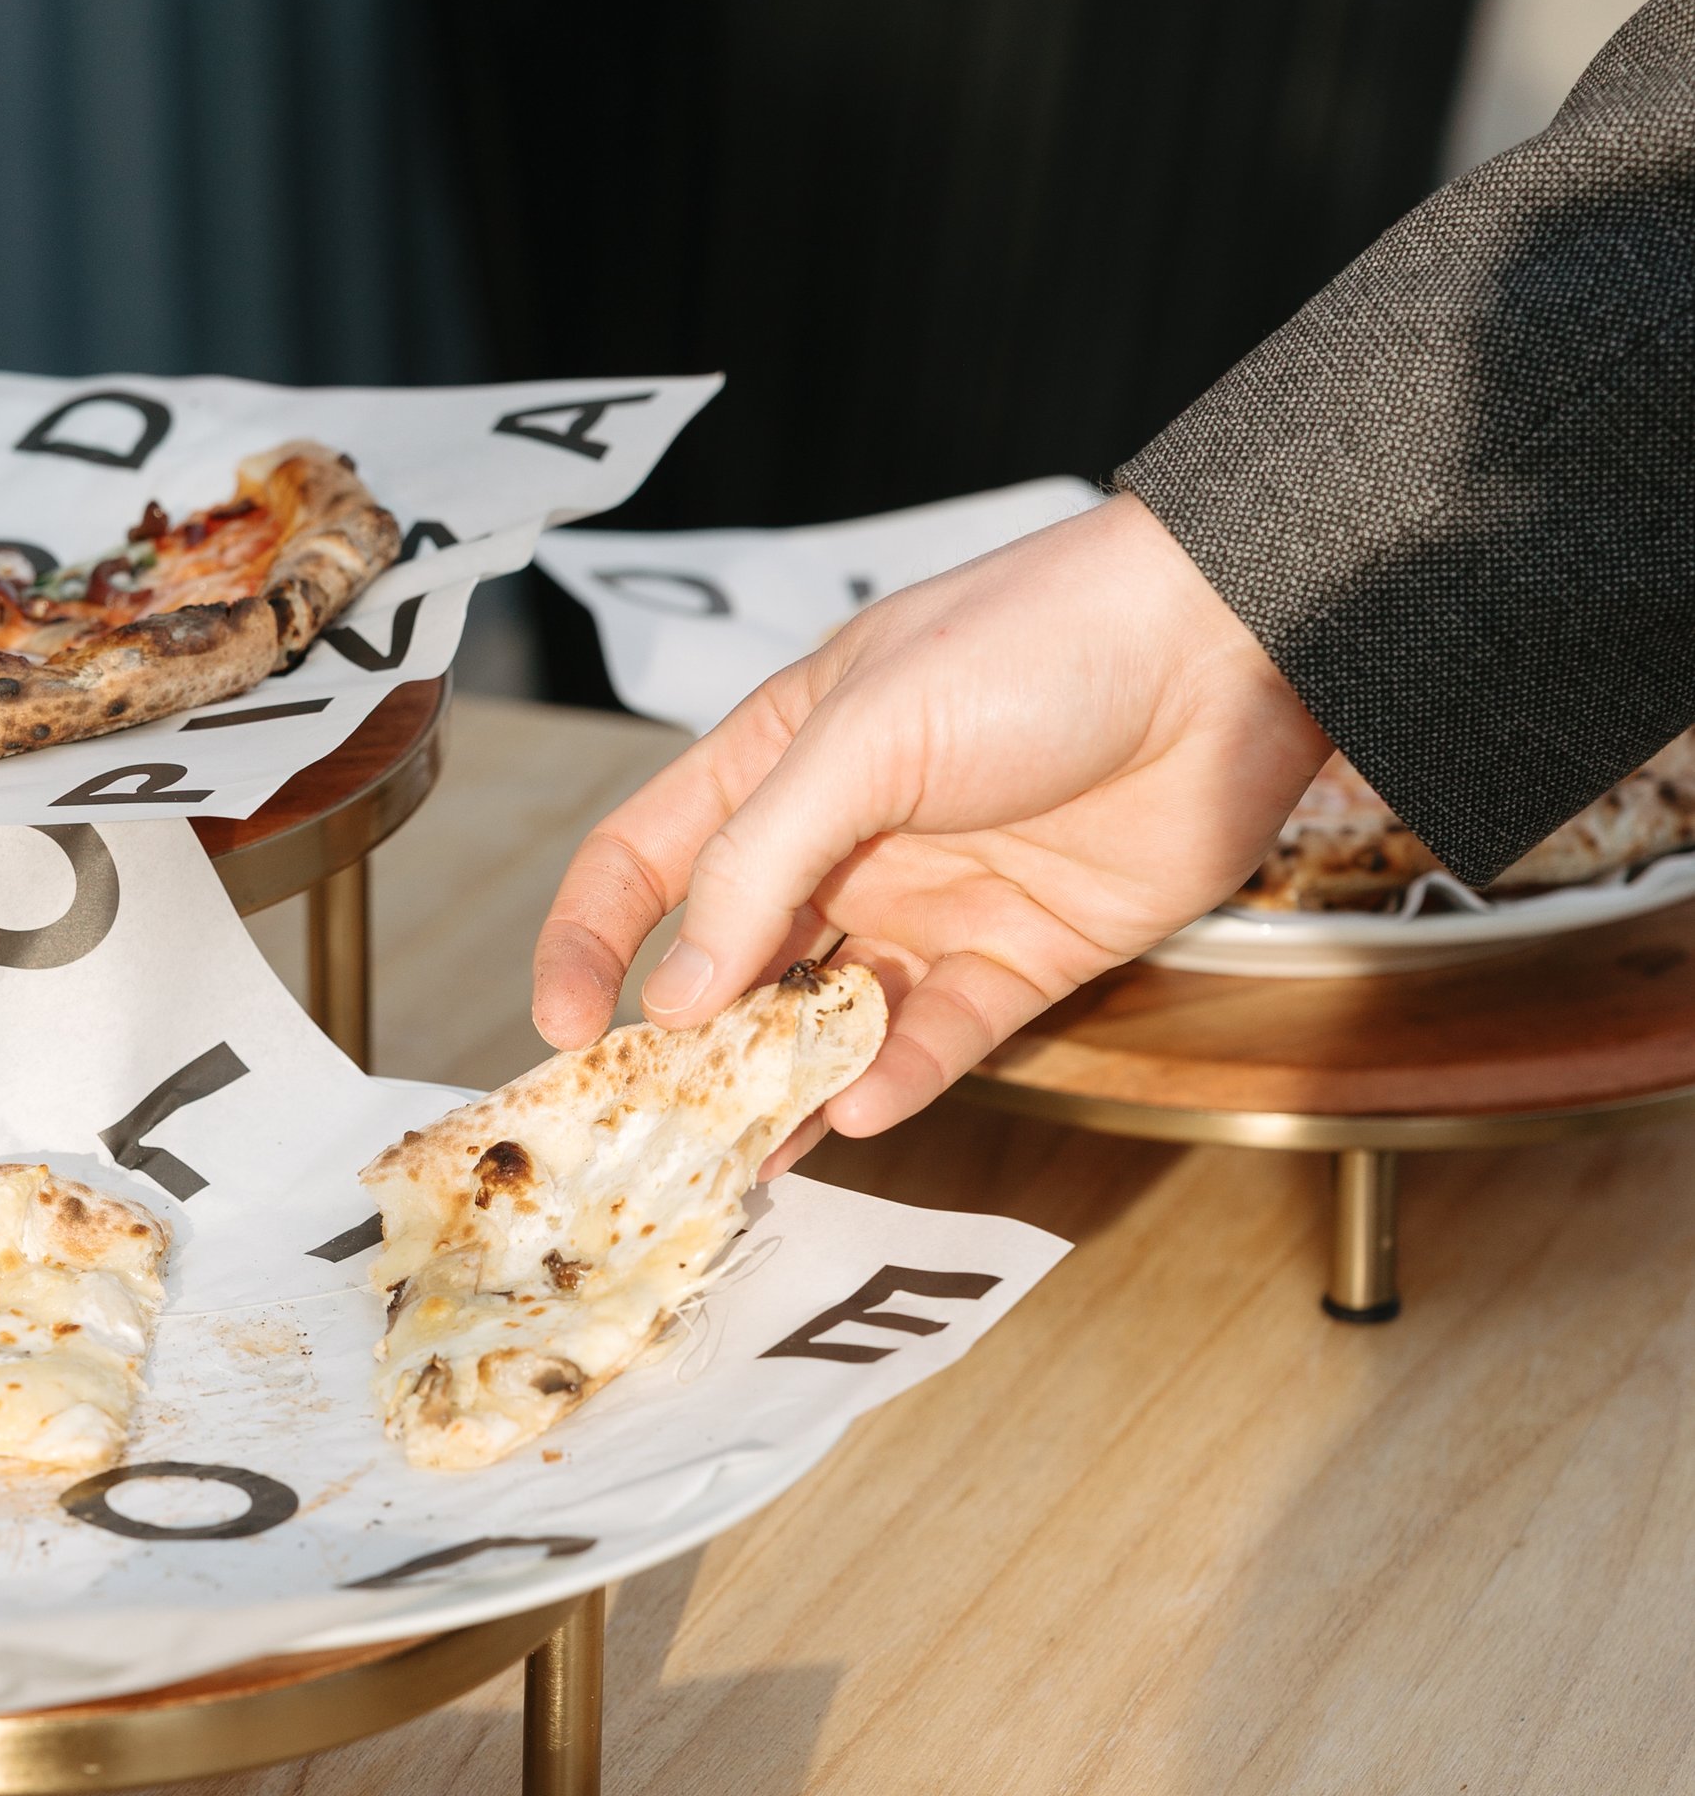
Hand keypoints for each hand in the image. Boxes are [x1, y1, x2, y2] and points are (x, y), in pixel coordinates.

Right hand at [532, 494, 1327, 1144]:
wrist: (1229, 647)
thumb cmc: (1038, 642)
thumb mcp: (862, 734)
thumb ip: (759, 865)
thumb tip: (673, 995)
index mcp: (782, 761)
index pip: (648, 861)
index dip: (593, 942)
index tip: (565, 1029)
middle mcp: (845, 842)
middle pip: (732, 964)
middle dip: (687, 1050)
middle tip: (653, 1128)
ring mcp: (932, 904)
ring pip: (829, 1022)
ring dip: (785, 1088)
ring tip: (745, 1153)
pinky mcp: (1022, 958)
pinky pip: (939, 1040)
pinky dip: (897, 1078)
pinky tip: (861, 1107)